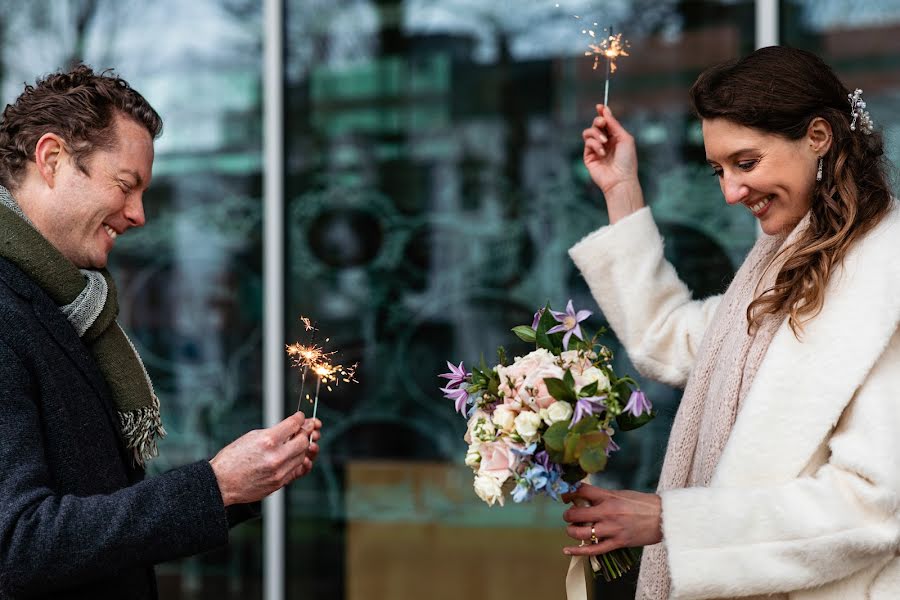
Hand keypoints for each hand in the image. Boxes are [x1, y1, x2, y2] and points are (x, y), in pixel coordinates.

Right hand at [209, 412, 321, 505]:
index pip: (293, 425)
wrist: (221, 483)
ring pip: (302, 456)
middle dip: (305, 433)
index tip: (300, 417)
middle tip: (303, 429)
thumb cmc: (232, 458)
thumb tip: (291, 427)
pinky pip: (297, 470)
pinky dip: (297, 461)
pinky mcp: (280, 483)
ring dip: (302, 448)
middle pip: (303, 441)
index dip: (300, 418)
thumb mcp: (251, 437)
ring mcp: (279, 472)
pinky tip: (294, 456)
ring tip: (297, 442)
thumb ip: (273, 432)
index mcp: (267, 441)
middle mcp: (276, 457)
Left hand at [561, 483, 661, 555]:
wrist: (663, 517)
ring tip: (572, 529)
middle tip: (569, 515)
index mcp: (608, 496)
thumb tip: (586, 498)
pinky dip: (578, 551)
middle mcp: (607, 512)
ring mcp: (612, 529)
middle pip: (576, 513)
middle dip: (568, 515)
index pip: (581, 491)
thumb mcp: (621, 494)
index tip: (565, 497)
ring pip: (581, 533)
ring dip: (571, 531)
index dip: (569, 494)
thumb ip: (603, 496)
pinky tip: (567, 550)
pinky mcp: (617, 542)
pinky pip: (593, 549)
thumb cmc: (643, 504)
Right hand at [582, 104, 643, 222]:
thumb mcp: (624, 138)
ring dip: (596, 134)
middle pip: (596, 124)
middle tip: (603, 124)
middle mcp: (605, 142)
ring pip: (588, 132)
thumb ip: (614, 124)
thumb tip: (605, 110)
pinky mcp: (588, 156)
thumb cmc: (627, 160)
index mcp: (615, 137)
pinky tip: (602, 152)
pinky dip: (595, 144)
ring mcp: (596, 149)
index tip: (599, 106)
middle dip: (598, 121)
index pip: (606, 122)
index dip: (602, 113)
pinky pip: (587, 143)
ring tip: (604, 142)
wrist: (621, 179)